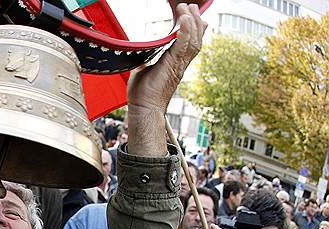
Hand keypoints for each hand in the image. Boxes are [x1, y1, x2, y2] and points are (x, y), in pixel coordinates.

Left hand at [126, 3, 206, 155]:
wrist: (144, 108)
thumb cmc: (143, 94)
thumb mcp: (144, 70)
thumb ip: (147, 60)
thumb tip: (143, 56)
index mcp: (175, 63)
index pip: (189, 42)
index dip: (192, 28)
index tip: (190, 15)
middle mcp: (180, 63)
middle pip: (195, 38)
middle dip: (195, 20)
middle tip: (191, 7)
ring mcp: (178, 64)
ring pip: (193, 40)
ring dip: (191, 22)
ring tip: (187, 9)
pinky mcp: (172, 66)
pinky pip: (183, 46)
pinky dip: (185, 32)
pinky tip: (184, 21)